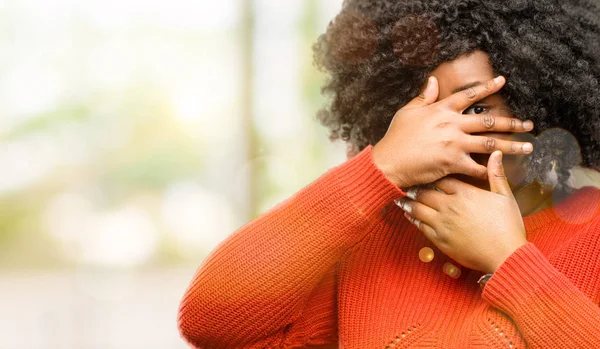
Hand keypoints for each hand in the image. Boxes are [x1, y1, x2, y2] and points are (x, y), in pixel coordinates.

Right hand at [372, 75, 533, 188]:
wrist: (389, 162)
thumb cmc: (396, 137)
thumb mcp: (408, 112)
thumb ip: (424, 97)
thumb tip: (434, 80)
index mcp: (441, 110)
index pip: (469, 95)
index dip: (487, 87)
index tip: (503, 81)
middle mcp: (452, 124)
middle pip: (488, 121)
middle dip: (511, 123)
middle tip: (528, 125)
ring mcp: (454, 144)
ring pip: (490, 144)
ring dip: (512, 146)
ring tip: (528, 147)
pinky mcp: (453, 163)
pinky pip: (477, 167)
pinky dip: (490, 169)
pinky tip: (502, 170)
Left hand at [396, 150, 526, 273]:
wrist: (505, 256)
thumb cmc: (508, 226)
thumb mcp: (505, 197)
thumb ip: (496, 174)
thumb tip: (496, 153)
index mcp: (465, 193)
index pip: (441, 179)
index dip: (431, 175)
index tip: (423, 171)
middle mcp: (450, 206)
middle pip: (424, 192)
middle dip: (414, 187)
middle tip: (405, 182)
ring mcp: (442, 223)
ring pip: (418, 208)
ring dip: (408, 201)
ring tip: (400, 197)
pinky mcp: (439, 239)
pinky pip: (420, 225)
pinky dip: (412, 218)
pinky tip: (408, 214)